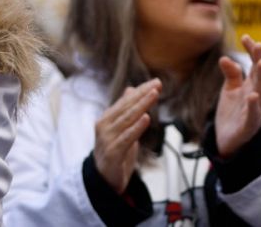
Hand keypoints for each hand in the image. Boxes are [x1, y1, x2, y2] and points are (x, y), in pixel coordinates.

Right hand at [92, 78, 159, 192]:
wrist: (103, 179)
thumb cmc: (114, 152)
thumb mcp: (121, 129)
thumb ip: (125, 111)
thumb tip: (131, 89)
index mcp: (107, 119)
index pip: (126, 101)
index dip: (141, 91)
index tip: (156, 82)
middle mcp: (104, 126)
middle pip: (127, 107)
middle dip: (143, 95)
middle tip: (157, 84)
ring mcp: (107, 139)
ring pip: (127, 119)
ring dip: (142, 106)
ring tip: (153, 95)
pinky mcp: (112, 152)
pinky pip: (127, 138)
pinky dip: (137, 127)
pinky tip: (146, 118)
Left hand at [215, 35, 260, 157]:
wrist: (227, 139)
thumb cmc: (232, 112)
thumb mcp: (230, 90)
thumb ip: (231, 74)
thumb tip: (224, 58)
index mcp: (252, 86)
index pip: (254, 66)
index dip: (251, 51)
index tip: (246, 37)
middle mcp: (257, 97)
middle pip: (260, 76)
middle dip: (260, 60)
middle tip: (259, 45)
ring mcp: (255, 111)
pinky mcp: (249, 126)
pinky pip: (253, 115)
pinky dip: (253, 106)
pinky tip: (252, 96)